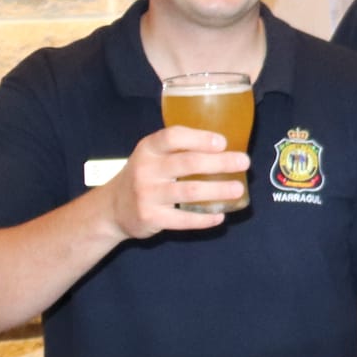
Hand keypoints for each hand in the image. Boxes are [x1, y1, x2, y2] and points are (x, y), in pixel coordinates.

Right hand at [106, 126, 249, 238]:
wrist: (112, 208)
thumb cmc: (144, 175)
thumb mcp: (152, 156)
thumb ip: (179, 149)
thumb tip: (226, 147)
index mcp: (148, 149)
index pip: (172, 137)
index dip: (199, 138)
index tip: (223, 142)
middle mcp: (146, 169)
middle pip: (187, 163)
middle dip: (219, 162)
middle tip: (244, 162)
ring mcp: (147, 195)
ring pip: (189, 191)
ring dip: (217, 190)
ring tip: (238, 190)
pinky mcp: (151, 218)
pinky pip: (183, 219)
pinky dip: (204, 219)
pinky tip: (220, 216)